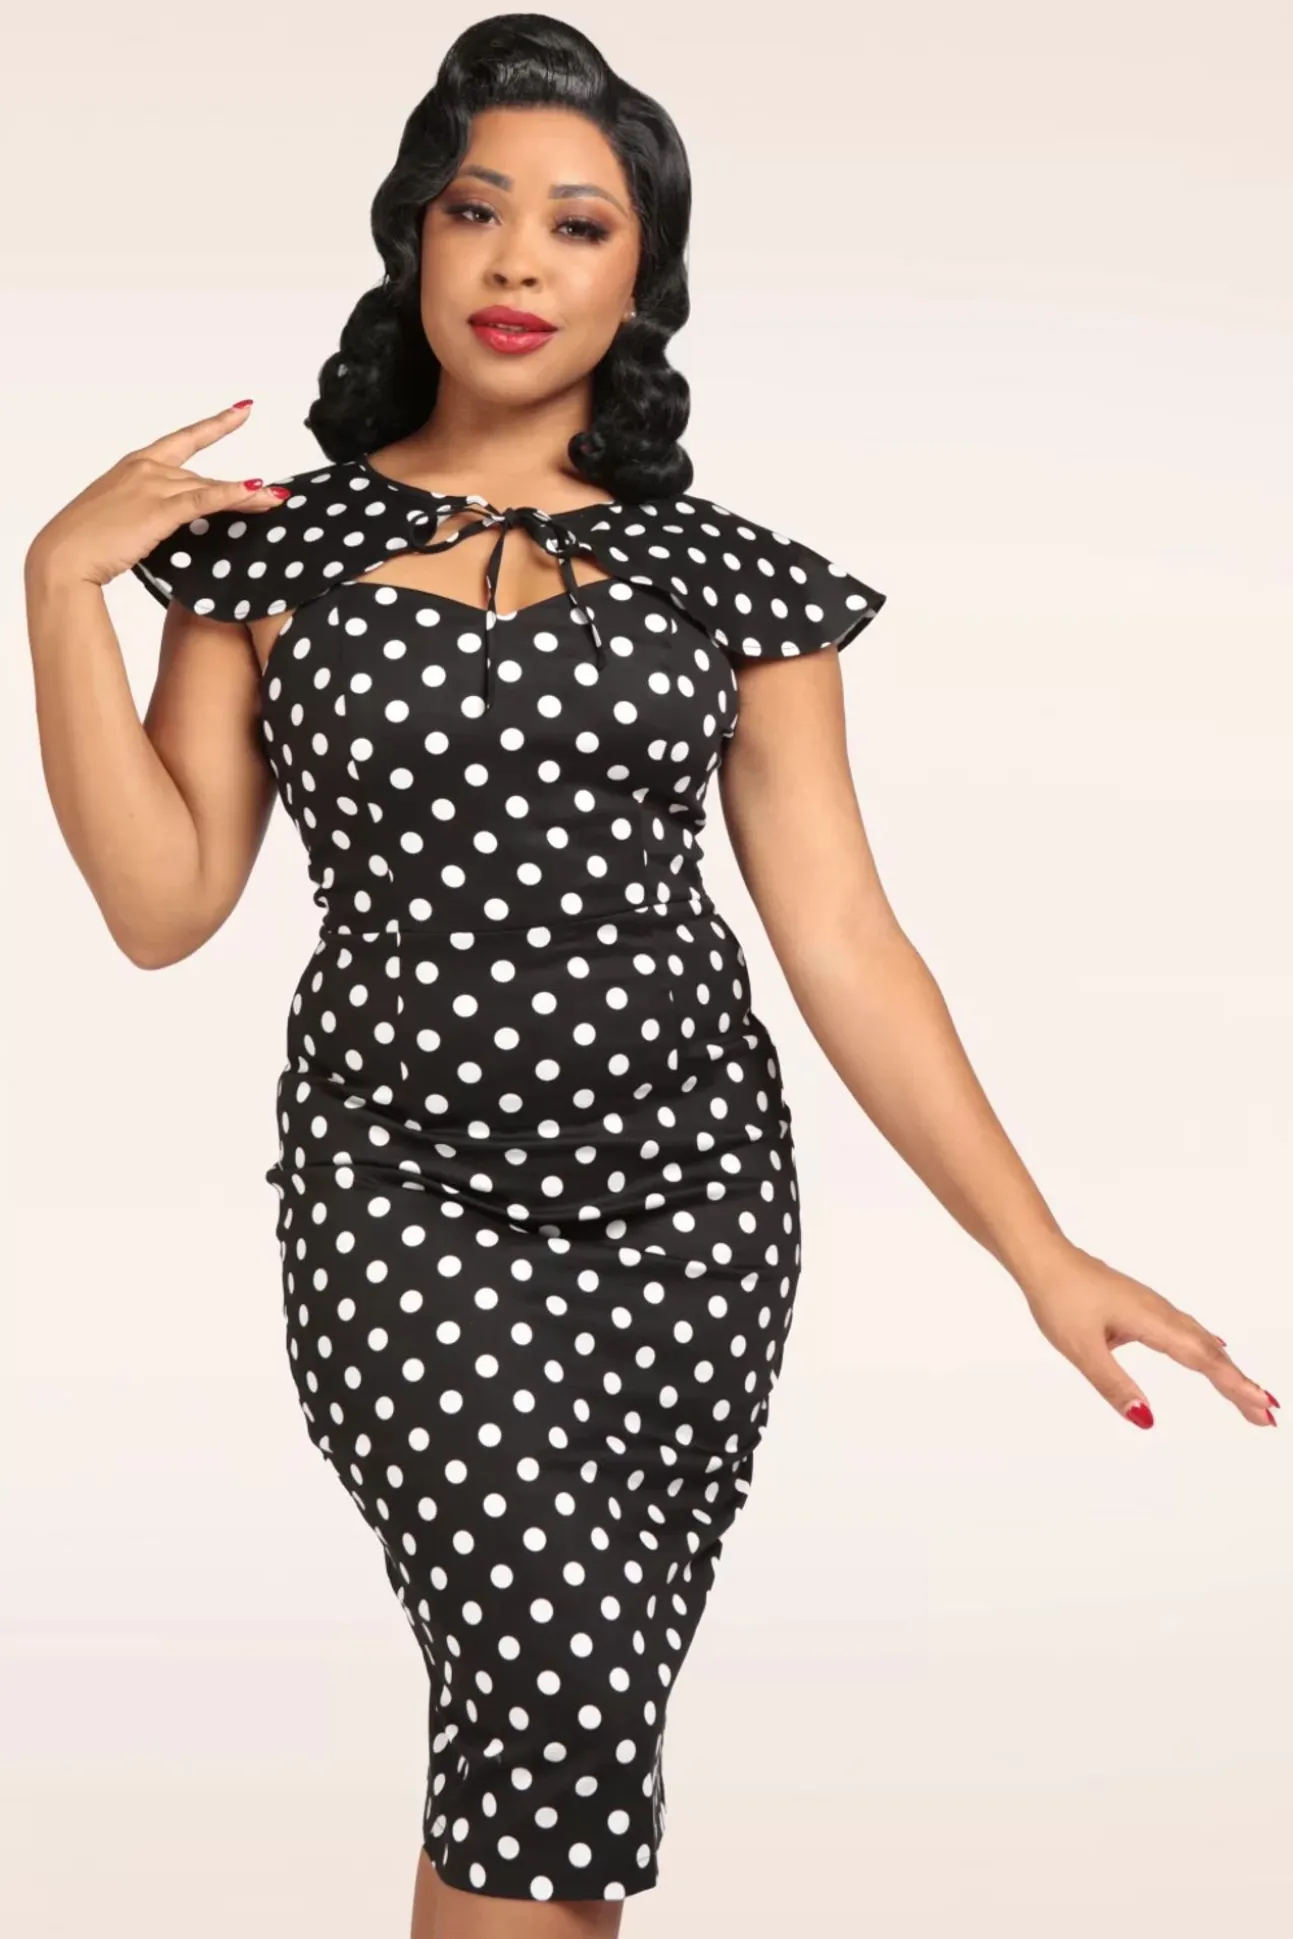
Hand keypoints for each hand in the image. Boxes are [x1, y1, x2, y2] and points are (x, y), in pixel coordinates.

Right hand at [24, 400, 289, 593]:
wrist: (64, 555)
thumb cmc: (86, 541)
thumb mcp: (121, 517)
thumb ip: (148, 511)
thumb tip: (171, 520)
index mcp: (135, 465)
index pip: (184, 439)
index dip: (217, 424)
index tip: (242, 410)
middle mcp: (147, 469)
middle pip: (203, 476)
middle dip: (241, 488)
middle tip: (275, 495)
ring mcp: (153, 486)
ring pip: (210, 487)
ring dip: (248, 496)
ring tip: (277, 501)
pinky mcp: (159, 509)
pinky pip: (204, 500)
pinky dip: (232, 495)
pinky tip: (256, 492)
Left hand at [1021, 1240, 1277, 1429]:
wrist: (1044, 1258)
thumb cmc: (1059, 1297)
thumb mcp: (1081, 1349)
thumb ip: (1114, 1386)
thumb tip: (1147, 1420)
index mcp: (1151, 1322)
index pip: (1202, 1359)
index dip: (1234, 1385)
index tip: (1262, 1407)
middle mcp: (1160, 1313)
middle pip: (1211, 1352)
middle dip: (1240, 1384)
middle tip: (1267, 1415)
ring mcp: (1153, 1308)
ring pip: (1201, 1340)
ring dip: (1227, 1368)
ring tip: (1249, 1395)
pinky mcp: (1143, 1306)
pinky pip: (1187, 1331)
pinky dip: (1208, 1349)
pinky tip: (1215, 1349)